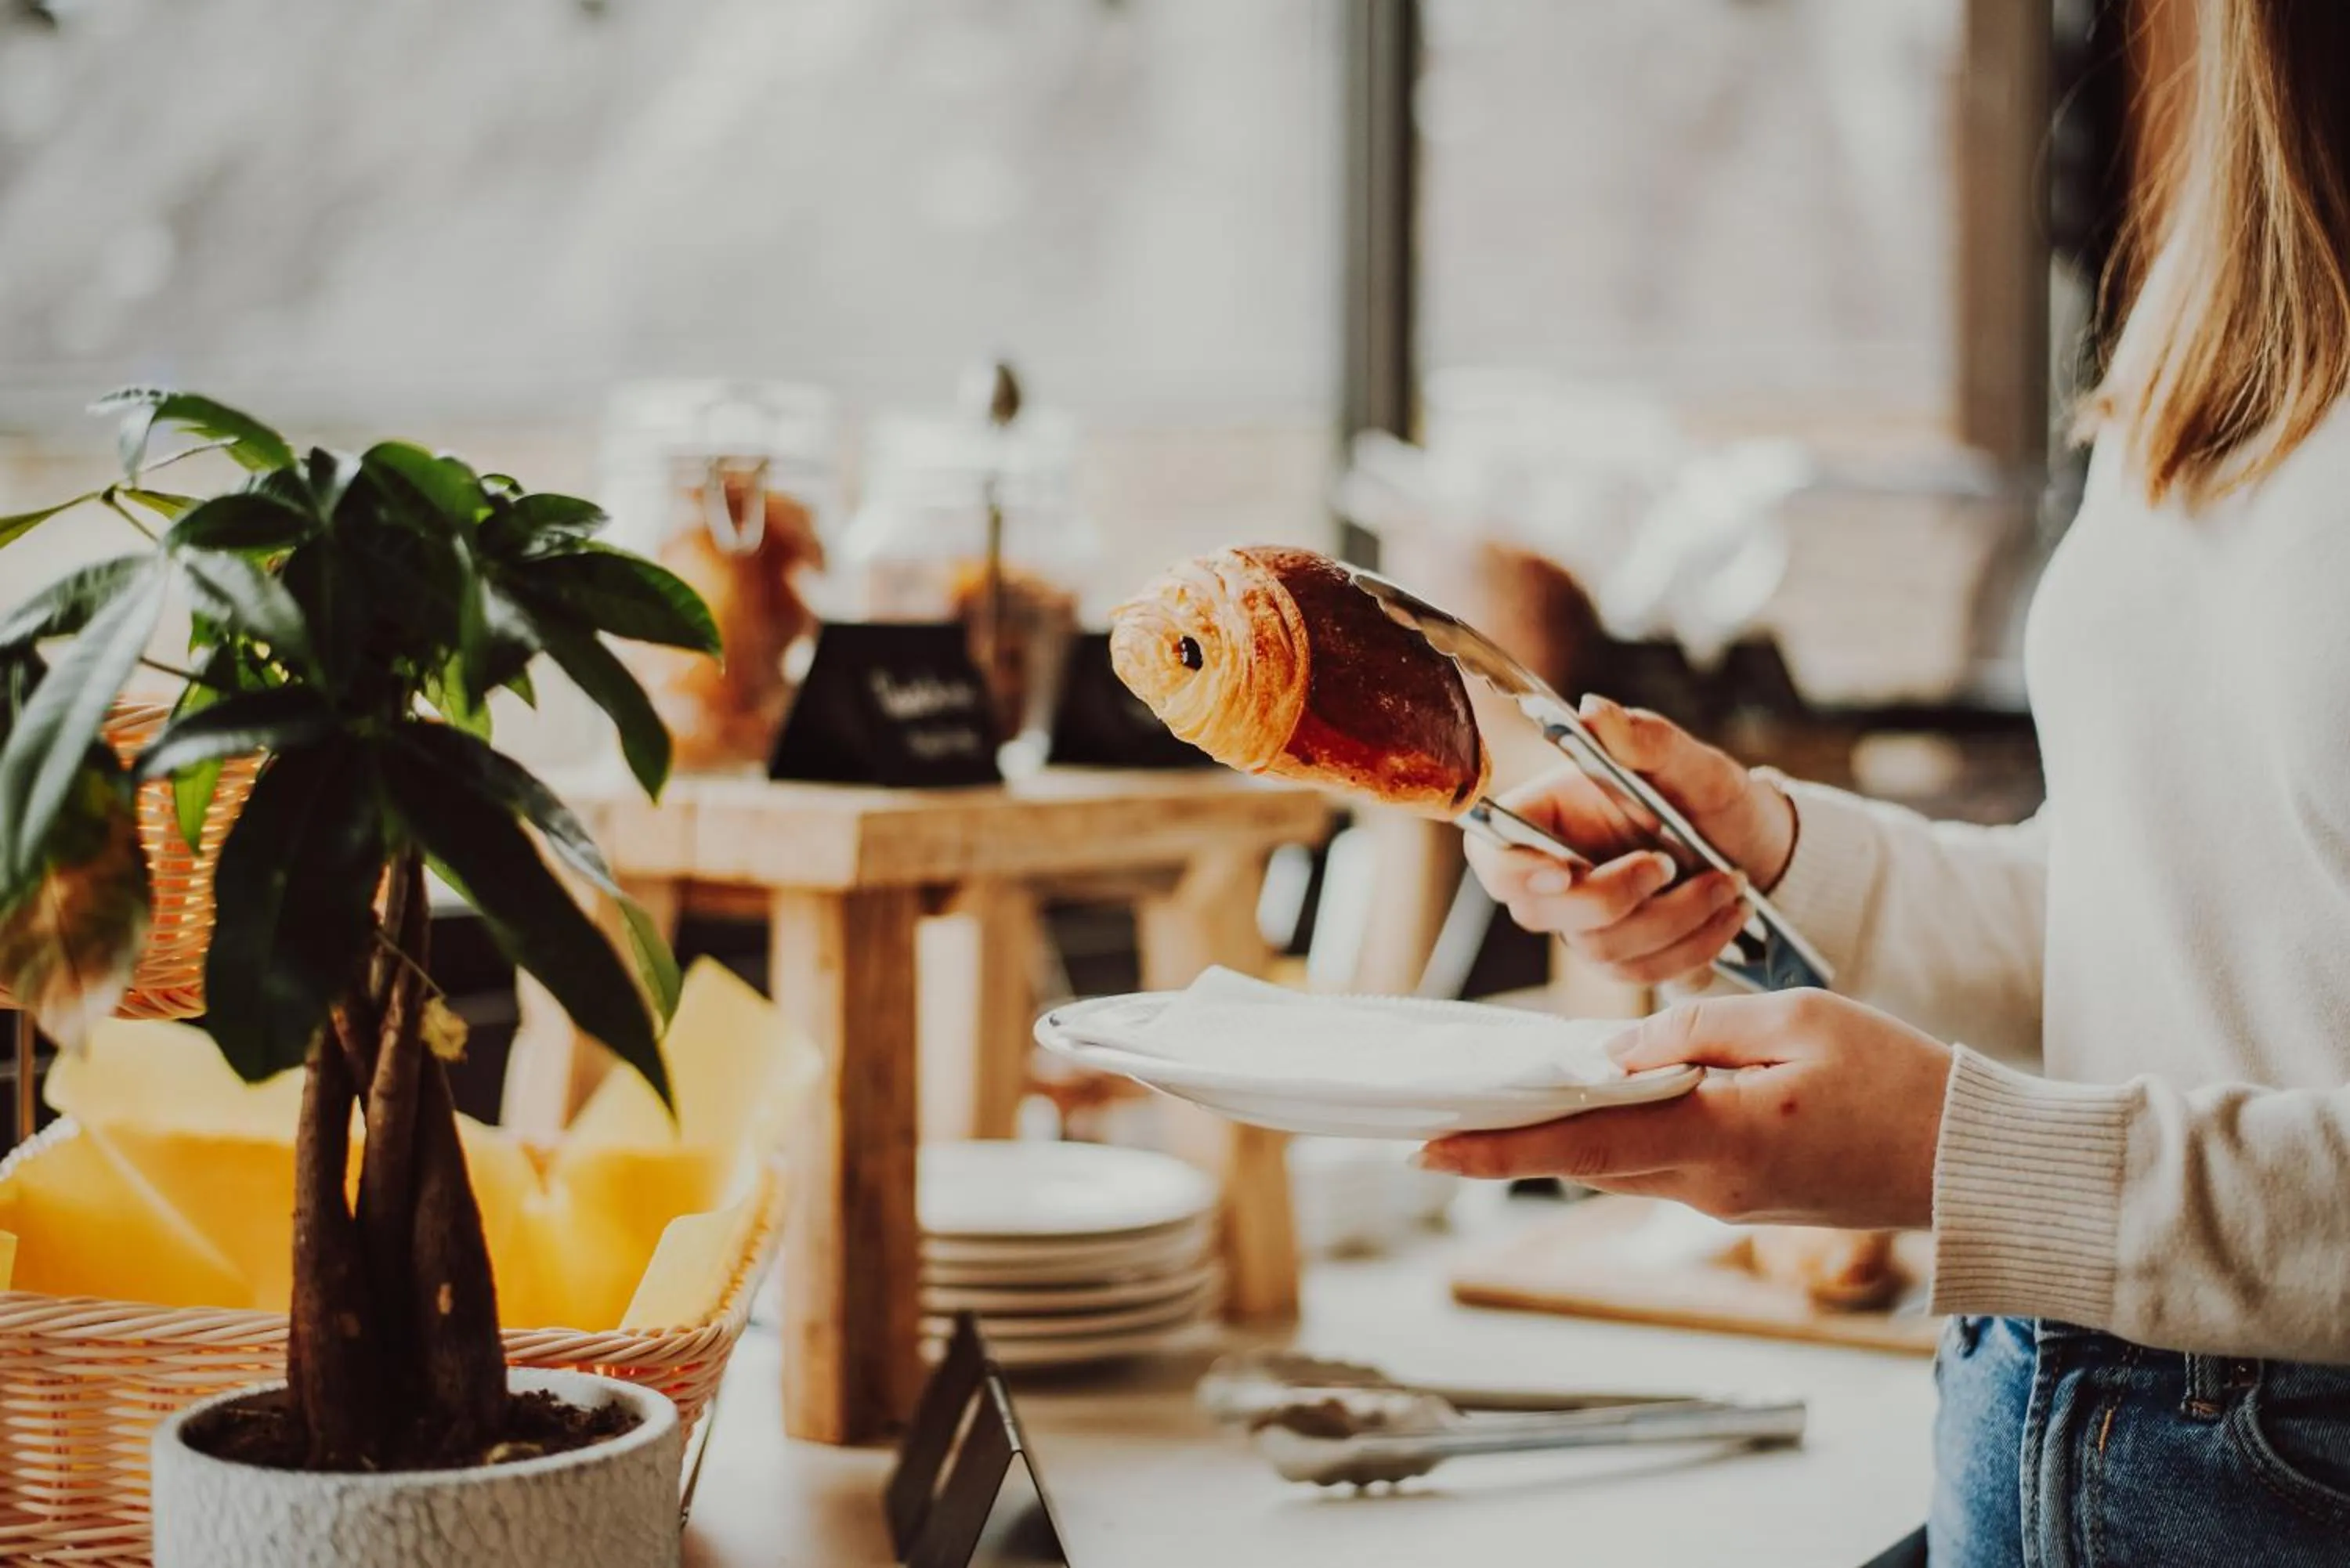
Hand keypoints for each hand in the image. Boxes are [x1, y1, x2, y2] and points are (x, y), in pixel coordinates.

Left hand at [1416, 990, 1952, 1229]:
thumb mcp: (1796, 1021)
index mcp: (1714, 1140)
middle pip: (1583, 1156)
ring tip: (1502, 1100)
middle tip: (1437, 1119)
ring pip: (1619, 1159)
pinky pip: (1660, 1161)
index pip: (1579, 1142)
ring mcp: (1724, 1200)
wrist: (1973, 1163)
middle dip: (1509, 1139)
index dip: (1494, 1146)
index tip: (1425, 1149)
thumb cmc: (1900, 1079)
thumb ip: (1693, 1030)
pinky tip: (1602, 1098)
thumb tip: (1613, 1051)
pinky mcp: (1744, 1196)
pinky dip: (1620, 1132)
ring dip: (1563, 1132)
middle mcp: (1706, 1186)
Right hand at [1465, 695, 1798, 986]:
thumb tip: (1592, 710)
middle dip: (1616, 898)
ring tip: (1729, 886)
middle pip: (1543, 911)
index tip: (1566, 872)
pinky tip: (1727, 915)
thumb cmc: (1715, 799)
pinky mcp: (1621, 956)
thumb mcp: (1692, 763)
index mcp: (1549, 817)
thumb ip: (1644, 738)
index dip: (1515, 870)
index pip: (1494, 854)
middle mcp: (1556, 872)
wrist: (1759, 850)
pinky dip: (1692, 948)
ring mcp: (1585, 921)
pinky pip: (1639, 974)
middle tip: (1672, 866)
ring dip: (1673, 922)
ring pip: (1599, 948)